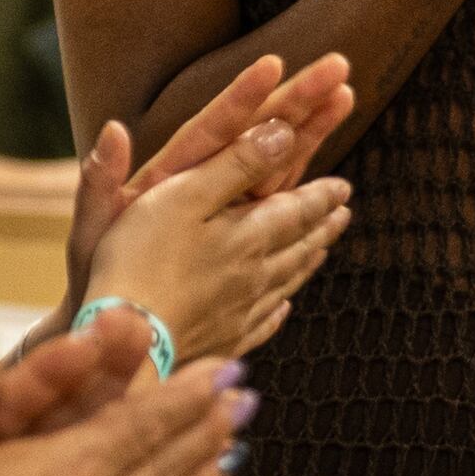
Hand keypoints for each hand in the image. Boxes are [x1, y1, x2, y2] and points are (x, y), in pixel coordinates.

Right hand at [74, 51, 358, 363]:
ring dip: (307, 263)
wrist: (130, 339)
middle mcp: (255, 276)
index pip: (297, 211)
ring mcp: (240, 313)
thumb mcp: (184, 195)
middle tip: (343, 215)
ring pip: (285, 283)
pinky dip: (277, 312)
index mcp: (249, 236)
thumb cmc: (143, 258)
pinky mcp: (221, 341)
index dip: (321, 196)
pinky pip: (260, 324)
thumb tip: (285, 134)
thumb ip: (236, 164)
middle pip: (299, 247)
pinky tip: (280, 309)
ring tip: (321, 252)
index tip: (344, 187)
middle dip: (322, 227)